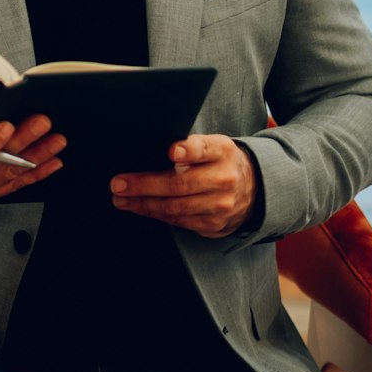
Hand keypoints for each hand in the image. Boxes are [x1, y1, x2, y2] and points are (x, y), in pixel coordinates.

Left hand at [109, 135, 255, 238]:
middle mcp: (224, 179)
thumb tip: (155, 151)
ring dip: (142, 204)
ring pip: (175, 208)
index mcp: (223, 152)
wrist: (254, 189)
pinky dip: (155, 214)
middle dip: (144, 185)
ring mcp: (221, 205)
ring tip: (120, 199)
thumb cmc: (221, 163)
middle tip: (118, 184)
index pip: (205, 149)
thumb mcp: (213, 145)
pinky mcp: (214, 225)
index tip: (171, 151)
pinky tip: (140, 207)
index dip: (189, 150)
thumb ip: (191, 146)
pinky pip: (179, 221)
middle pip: (180, 184)